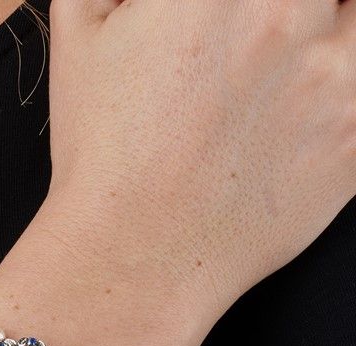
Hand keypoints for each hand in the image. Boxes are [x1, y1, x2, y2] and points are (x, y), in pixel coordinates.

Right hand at [46, 0, 355, 311]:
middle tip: (266, 34)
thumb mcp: (79, 35)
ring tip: (299, 56)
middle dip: (295, 11)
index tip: (223, 16)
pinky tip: (312, 100)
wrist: (130, 257)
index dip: (232, 3)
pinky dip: (346, 84)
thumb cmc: (100, 155)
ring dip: (335, 31)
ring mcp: (336, 76)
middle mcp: (289, 14)